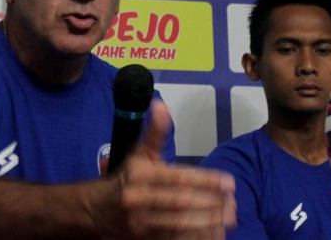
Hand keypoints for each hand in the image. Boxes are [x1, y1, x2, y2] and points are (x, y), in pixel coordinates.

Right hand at [98, 100, 236, 238]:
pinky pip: (173, 235)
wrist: (98, 209)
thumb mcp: (140, 153)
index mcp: (140, 174)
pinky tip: (212, 228)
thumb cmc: (128, 177)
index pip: (178, 177)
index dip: (206, 180)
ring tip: (229, 215)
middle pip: (180, 201)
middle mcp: (138, 198)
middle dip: (210, 202)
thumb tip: (160, 105)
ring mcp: (140, 221)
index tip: (229, 182)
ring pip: (179, 222)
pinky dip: (193, 232)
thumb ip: (155, 132)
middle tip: (232, 201)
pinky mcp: (143, 237)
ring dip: (207, 220)